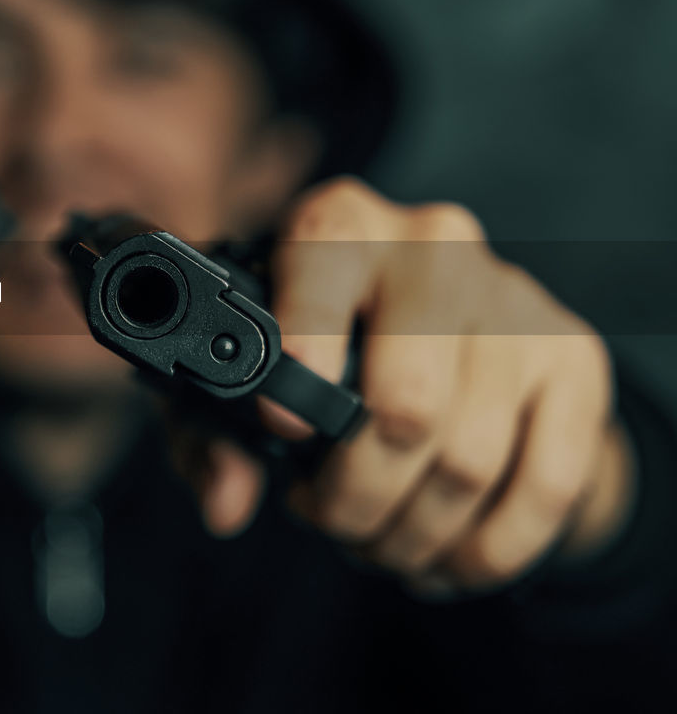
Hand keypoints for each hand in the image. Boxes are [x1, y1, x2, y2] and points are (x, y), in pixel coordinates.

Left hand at [184, 178, 634, 592]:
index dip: (304, 349)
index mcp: (339, 225)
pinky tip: (441, 559)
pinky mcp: (573, 357)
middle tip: (331, 519)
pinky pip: (548, 486)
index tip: (286, 425)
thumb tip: (225, 501)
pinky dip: (486, 552)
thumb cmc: (319, 349)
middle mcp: (433, 246)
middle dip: (356, 495)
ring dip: (413, 535)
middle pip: (406, 403)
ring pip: (469, 461)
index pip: (325, 257)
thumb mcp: (242, 380)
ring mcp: (512, 300)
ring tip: (377, 543)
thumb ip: (211, 437)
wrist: (445, 330)